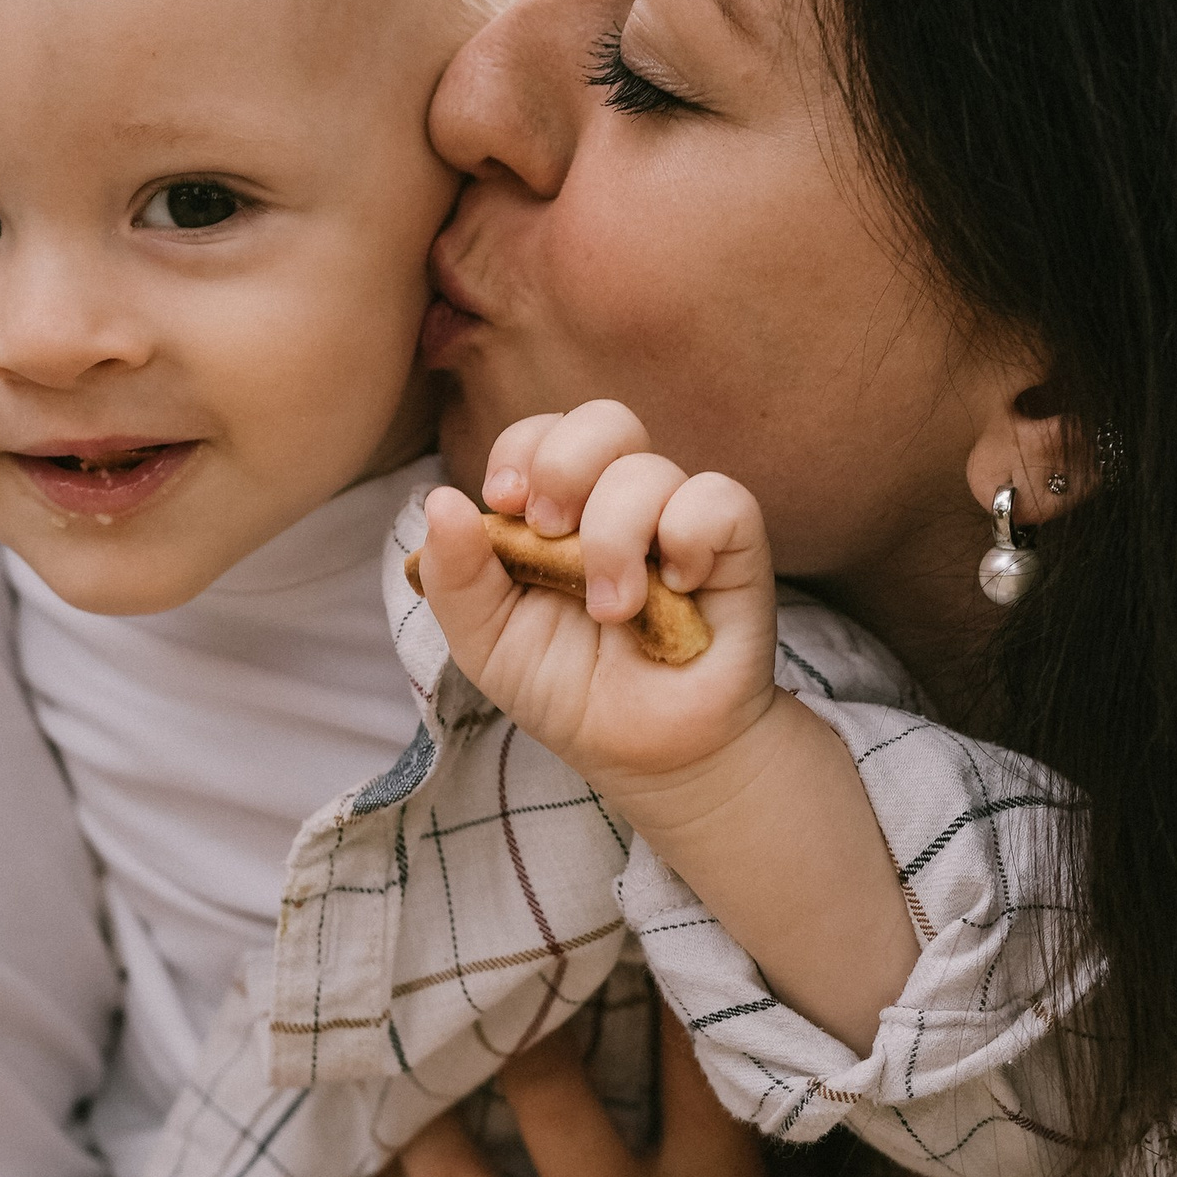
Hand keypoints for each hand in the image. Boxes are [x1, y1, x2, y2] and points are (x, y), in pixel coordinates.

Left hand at [418, 402, 778, 821]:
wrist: (646, 756)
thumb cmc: (568, 688)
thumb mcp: (486, 640)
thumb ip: (454, 574)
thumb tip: (440, 499)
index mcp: (560, 509)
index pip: (543, 434)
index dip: (522, 450)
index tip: (505, 504)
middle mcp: (622, 502)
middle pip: (605, 421)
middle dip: (564, 467)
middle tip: (550, 533)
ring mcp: (679, 520)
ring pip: (651, 469)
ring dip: (615, 536)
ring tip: (611, 609)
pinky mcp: (736, 548)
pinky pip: (721, 500)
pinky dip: (689, 536)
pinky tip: (678, 588)